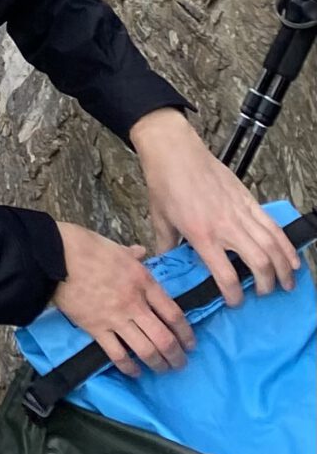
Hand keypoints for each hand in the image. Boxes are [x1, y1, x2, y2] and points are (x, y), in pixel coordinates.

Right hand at [50, 221, 195, 376]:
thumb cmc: (86, 246)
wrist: (55, 256)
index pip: (174, 313)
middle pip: (164, 338)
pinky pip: (117, 354)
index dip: (186, 333)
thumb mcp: (117, 247)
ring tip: (163, 369)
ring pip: (145, 350)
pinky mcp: (96, 329)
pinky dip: (128, 367)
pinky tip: (135, 371)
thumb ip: (133, 255)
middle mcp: (134, 303)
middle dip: (176, 355)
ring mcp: (116, 318)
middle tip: (181, 363)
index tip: (191, 343)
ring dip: (158, 364)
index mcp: (143, 281)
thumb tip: (140, 252)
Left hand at [128, 108, 303, 305]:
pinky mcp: (248, 200)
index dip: (234, 295)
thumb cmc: (165, 184)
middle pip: (259, 263)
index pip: (226, 275)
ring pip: (272, 245)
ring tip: (287, 283)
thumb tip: (164, 264)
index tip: (235, 302)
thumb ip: (165, 246)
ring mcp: (240, 212)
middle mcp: (225, 226)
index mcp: (201, 235)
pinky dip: (286, 244)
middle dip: (267, 284)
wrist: (174, 151)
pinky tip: (292, 258)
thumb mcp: (159, 219)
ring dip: (283, 268)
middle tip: (264, 293)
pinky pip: (272, 226)